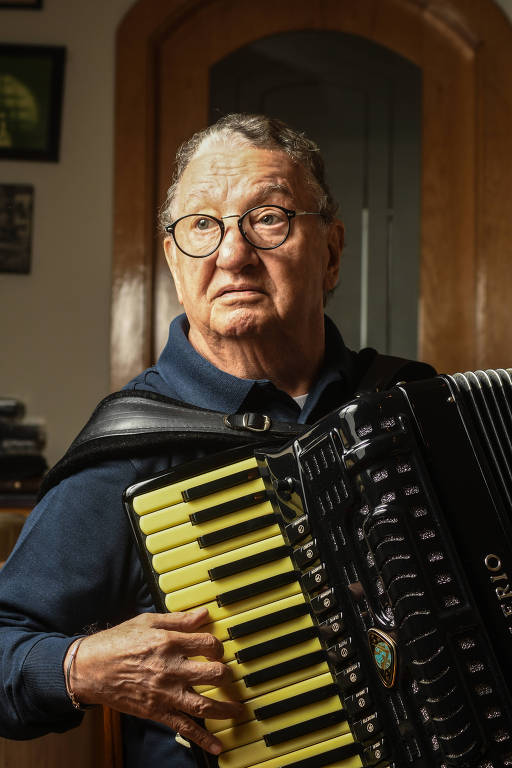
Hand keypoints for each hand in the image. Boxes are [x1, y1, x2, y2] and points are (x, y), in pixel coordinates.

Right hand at [65, 607, 240, 754]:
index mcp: (169, 642)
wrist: (89, 668)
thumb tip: (204, 614)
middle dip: (226, 676)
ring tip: (238, 710)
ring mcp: (164, 693)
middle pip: (212, 674)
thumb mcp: (148, 622)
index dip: (218, 647)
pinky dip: (203, 738)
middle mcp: (170, 668)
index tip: (217, 651)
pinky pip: (183, 727)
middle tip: (230, 677)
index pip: (208, 644)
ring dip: (225, 709)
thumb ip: (178, 620)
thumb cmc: (116, 642)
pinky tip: (217, 746)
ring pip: (203, 703)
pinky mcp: (156, 711)